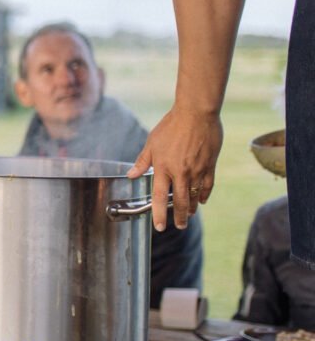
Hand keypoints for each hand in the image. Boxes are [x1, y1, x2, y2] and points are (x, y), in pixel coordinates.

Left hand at [128, 105, 221, 230]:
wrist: (196, 114)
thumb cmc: (171, 126)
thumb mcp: (152, 143)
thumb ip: (142, 162)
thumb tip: (130, 175)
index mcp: (163, 167)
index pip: (159, 197)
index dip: (159, 214)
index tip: (160, 226)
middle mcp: (180, 172)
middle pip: (179, 201)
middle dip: (179, 217)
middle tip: (179, 226)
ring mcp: (197, 170)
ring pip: (195, 196)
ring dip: (191, 208)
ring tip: (188, 215)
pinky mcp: (210, 165)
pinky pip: (208, 185)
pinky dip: (204, 195)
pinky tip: (201, 200)